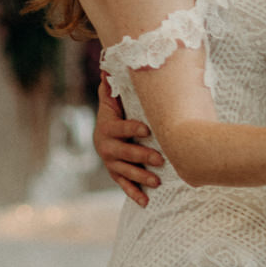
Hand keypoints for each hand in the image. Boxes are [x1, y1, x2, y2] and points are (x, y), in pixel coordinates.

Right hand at [94, 81, 162, 206]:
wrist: (105, 134)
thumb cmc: (116, 113)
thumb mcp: (112, 100)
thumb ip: (111, 86)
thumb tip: (108, 64)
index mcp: (106, 127)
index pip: (119, 128)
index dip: (131, 128)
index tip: (147, 129)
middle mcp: (106, 147)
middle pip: (122, 153)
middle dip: (141, 156)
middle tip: (159, 159)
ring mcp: (111, 163)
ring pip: (124, 172)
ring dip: (140, 177)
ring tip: (157, 181)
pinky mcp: (116, 175)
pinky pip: (124, 186)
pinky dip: (134, 194)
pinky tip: (146, 202)